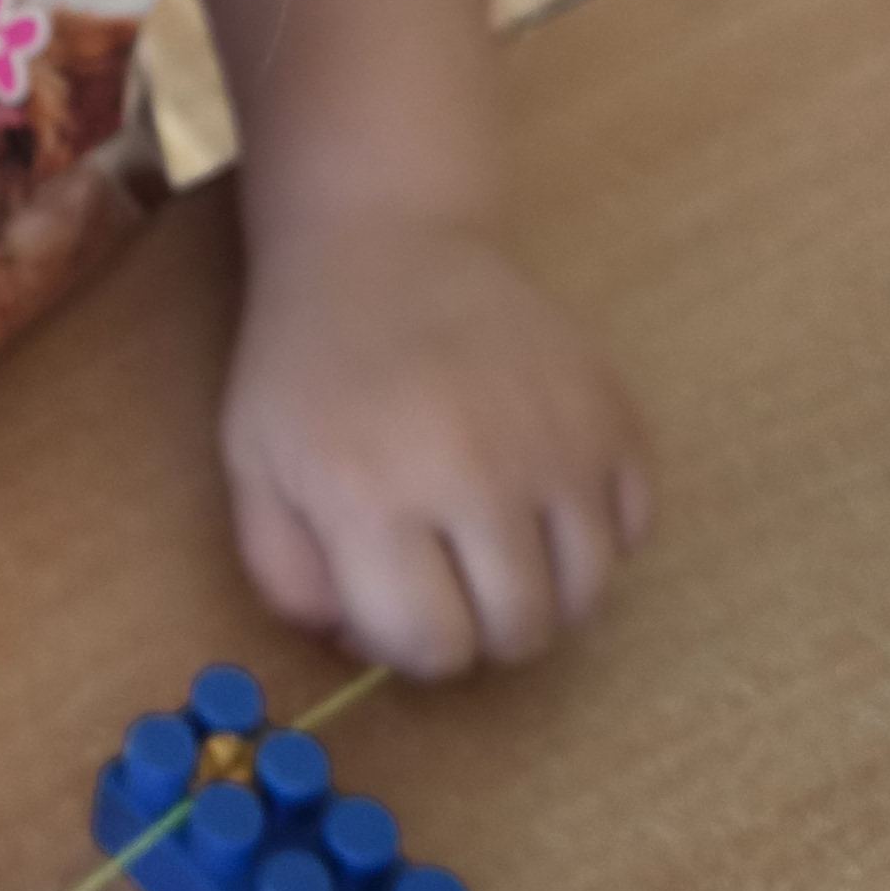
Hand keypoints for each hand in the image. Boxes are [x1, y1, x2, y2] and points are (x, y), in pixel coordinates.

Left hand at [219, 211, 650, 678]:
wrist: (384, 242)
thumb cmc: (310, 363)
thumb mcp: (255, 467)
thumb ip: (286, 576)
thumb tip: (360, 649)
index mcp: (373, 491)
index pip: (433, 645)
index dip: (414, 648)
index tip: (400, 604)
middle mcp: (475, 470)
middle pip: (520, 631)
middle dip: (482, 633)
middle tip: (454, 583)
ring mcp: (556, 438)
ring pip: (587, 593)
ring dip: (546, 595)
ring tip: (500, 549)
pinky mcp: (611, 409)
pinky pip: (634, 528)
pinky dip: (598, 537)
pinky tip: (544, 499)